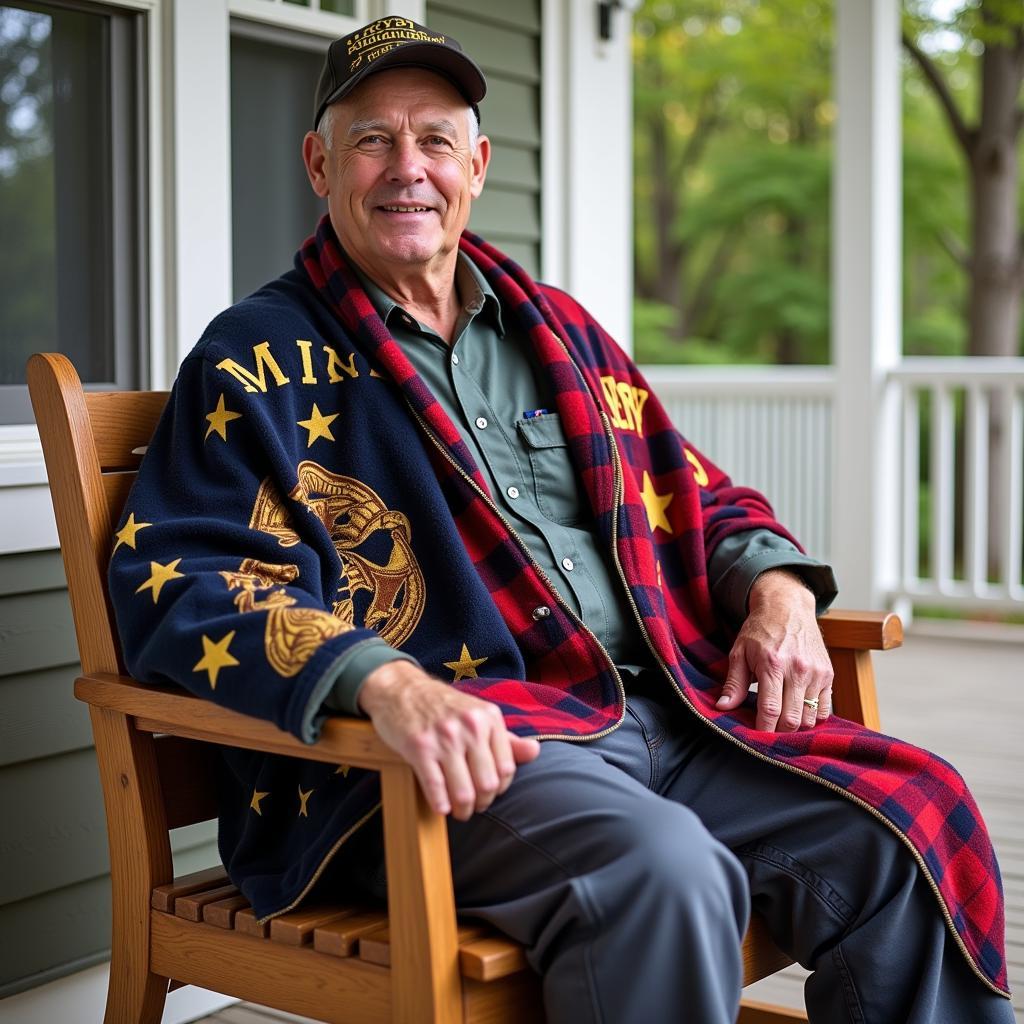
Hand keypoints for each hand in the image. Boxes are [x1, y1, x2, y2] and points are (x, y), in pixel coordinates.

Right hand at [357, 660, 540, 819]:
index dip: (499, 789)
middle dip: (482, 803)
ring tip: (458, 810)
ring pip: (463, 792)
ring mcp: (444, 737)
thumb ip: (506, 738)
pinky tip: (441, 808)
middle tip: (473, 806)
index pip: (507, 769)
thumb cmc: (443, 707)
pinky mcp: (419, 747)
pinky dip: (441, 805)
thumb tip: (536, 751)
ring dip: (462, 810)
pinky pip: (436, 788)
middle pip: (487, 784)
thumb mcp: (478, 715)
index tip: (489, 792)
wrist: (401, 689)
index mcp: (489, 718)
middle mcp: (470, 726)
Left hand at [715, 570, 832, 730]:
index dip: (763, 730)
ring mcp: (817, 673)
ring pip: (809, 718)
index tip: (755, 737)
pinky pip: (824, 709)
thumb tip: (723, 708)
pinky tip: (798, 712)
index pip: (770, 709)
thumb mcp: (739, 652)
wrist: (787, 607)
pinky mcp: (829, 674)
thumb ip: (734, 683)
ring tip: (781, 722)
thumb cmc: (760, 630)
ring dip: (796, 726)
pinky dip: (812, 717)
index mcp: (772, 664)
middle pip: (792, 719)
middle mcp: (798, 669)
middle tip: (768, 732)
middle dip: (779, 732)